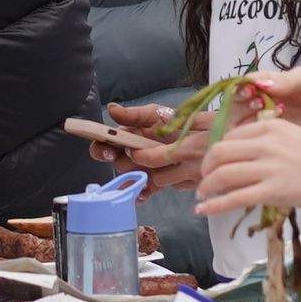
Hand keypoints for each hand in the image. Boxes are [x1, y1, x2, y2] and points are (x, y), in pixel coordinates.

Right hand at [91, 99, 208, 185]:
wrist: (198, 138)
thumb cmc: (172, 123)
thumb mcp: (153, 114)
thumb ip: (132, 114)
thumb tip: (111, 108)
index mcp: (125, 138)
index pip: (103, 146)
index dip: (102, 150)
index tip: (109, 151)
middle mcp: (130, 155)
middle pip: (117, 164)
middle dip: (123, 163)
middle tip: (133, 158)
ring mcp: (141, 169)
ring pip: (129, 178)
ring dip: (134, 176)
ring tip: (146, 171)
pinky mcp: (153, 182)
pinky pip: (142, 191)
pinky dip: (140, 193)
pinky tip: (143, 193)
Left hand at [195, 116, 300, 222]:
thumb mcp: (296, 138)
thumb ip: (270, 143)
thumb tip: (246, 156)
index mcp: (272, 126)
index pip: (231, 135)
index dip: (216, 151)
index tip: (213, 163)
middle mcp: (266, 143)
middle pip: (220, 152)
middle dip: (206, 168)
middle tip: (204, 180)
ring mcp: (268, 167)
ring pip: (222, 175)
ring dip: (206, 187)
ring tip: (203, 195)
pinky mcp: (272, 191)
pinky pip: (233, 198)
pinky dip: (213, 205)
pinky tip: (203, 211)